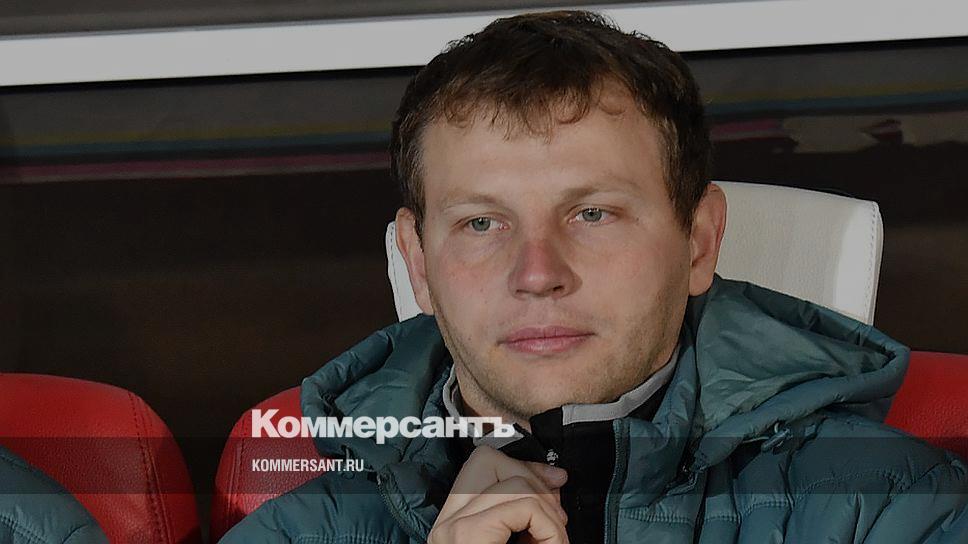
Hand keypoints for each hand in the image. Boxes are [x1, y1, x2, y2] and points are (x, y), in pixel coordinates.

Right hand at [427, 445, 568, 543]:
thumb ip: (527, 512)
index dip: (524, 467)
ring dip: (548, 510)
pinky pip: (522, 506)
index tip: (556, 486)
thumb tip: (555, 480)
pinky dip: (549, 526)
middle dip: (533, 476)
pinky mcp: (466, 534)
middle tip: (558, 518)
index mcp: (453, 522)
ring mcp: (451, 527)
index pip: (483, 464)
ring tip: (556, 540)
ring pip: (511, 482)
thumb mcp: (516, 539)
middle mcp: (445, 521)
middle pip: (488, 458)